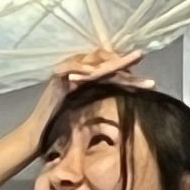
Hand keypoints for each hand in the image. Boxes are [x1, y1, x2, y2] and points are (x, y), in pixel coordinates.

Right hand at [18, 47, 139, 150]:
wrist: (41, 134)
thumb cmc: (67, 127)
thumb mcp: (94, 114)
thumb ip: (109, 104)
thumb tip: (134, 105)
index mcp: (90, 79)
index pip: (113, 71)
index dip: (130, 75)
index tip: (149, 83)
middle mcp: (80, 71)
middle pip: (105, 61)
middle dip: (125, 61)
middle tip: (141, 56)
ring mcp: (68, 71)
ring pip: (91, 60)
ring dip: (109, 62)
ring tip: (126, 66)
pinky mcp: (56, 75)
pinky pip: (71, 66)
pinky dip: (83, 68)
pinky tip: (95, 72)